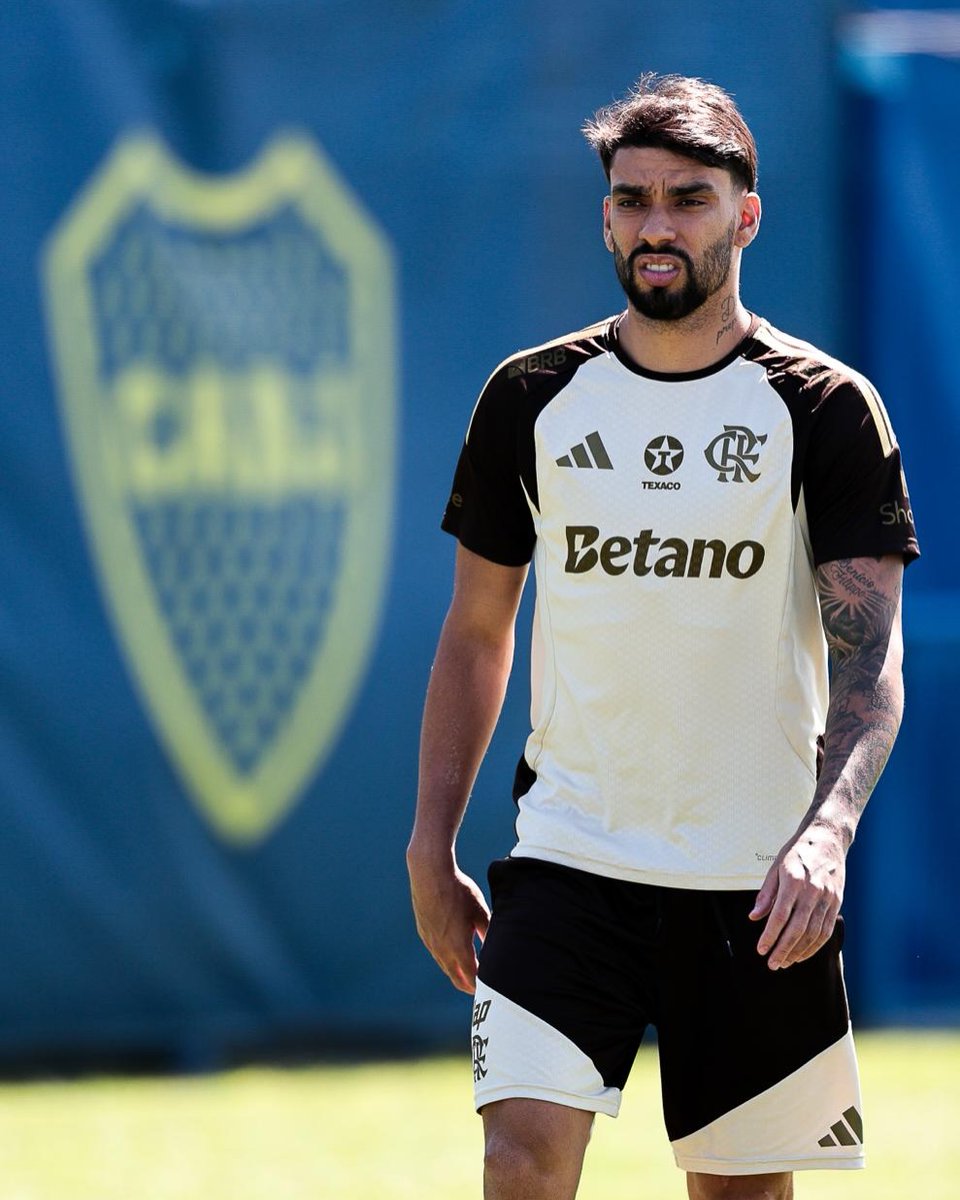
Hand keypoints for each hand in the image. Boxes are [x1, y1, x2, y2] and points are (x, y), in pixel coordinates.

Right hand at [407, 852, 489, 993]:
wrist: (430, 874)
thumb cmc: (458, 890)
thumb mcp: (480, 911)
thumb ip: (488, 932)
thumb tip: (496, 946)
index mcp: (458, 947)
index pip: (471, 976)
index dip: (480, 985)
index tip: (490, 989)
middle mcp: (442, 949)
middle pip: (455, 977)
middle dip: (468, 985)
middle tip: (479, 990)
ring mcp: (430, 941)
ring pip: (444, 965)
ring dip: (456, 972)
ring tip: (467, 974)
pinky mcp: (423, 932)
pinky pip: (436, 952)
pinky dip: (446, 959)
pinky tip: (452, 953)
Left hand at [749, 826, 845, 969]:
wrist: (828, 839)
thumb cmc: (798, 852)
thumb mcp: (775, 867)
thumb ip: (766, 894)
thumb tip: (754, 917)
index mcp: (793, 880)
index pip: (780, 916)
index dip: (770, 936)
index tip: (761, 949)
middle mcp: (812, 891)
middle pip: (797, 929)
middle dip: (783, 950)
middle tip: (772, 964)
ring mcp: (827, 898)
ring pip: (813, 934)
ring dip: (799, 952)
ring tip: (785, 962)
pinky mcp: (836, 902)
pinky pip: (826, 930)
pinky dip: (815, 946)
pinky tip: (803, 953)